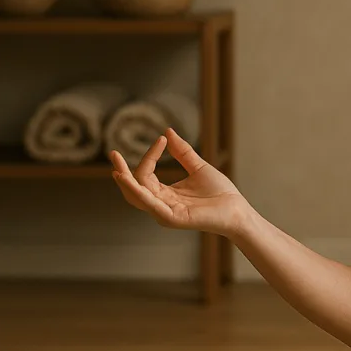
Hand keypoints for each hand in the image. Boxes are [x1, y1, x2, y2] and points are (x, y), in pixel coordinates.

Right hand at [109, 127, 248, 236]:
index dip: (150, 155)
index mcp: (165, 193)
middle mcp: (161, 204)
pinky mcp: (173, 218)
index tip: (161, 138)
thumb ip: (182, 152)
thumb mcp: (198, 167)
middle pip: (133, 188)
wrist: (237, 210)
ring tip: (116, 169)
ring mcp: (165, 213)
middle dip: (122, 171)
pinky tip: (131, 181)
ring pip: (137, 198)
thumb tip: (167, 132)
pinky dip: (139, 193)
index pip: (146, 173)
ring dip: (126, 183)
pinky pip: (151, 205)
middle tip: (113, 154)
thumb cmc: (220, 193)